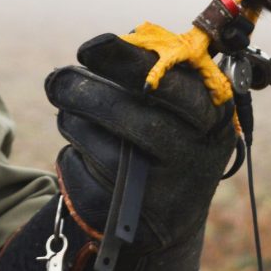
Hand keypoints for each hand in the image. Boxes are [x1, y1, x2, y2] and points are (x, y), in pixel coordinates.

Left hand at [44, 33, 236, 245]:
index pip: (173, 85)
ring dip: (74, 125)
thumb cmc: (170, 133)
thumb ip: (149, 70)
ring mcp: (169, 196)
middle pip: (135, 120)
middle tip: (56, 78)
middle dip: (87, 93)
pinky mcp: (134, 224)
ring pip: (104, 152)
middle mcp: (197, 156)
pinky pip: (85, 183)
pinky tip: (80, 152)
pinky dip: (71, 160)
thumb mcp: (179, 101)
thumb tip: (102, 50)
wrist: (173, 212)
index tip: (90, 47)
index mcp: (213, 116)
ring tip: (70, 114)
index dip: (129, 62)